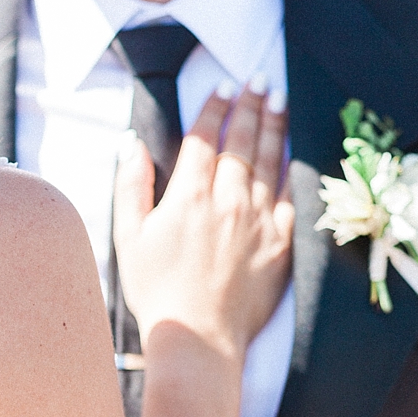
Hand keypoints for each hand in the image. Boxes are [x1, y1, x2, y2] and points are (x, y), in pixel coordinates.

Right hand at [114, 83, 293, 361]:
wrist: (197, 337)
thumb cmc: (156, 291)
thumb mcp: (128, 238)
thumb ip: (131, 188)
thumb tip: (132, 147)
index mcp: (187, 195)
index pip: (204, 137)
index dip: (213, 106)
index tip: (221, 85)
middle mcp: (226, 200)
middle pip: (241, 140)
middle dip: (248, 104)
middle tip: (256, 79)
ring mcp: (256, 220)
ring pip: (268, 160)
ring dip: (272, 125)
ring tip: (277, 99)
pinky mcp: (278, 243)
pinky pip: (285, 196)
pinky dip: (287, 169)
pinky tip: (289, 152)